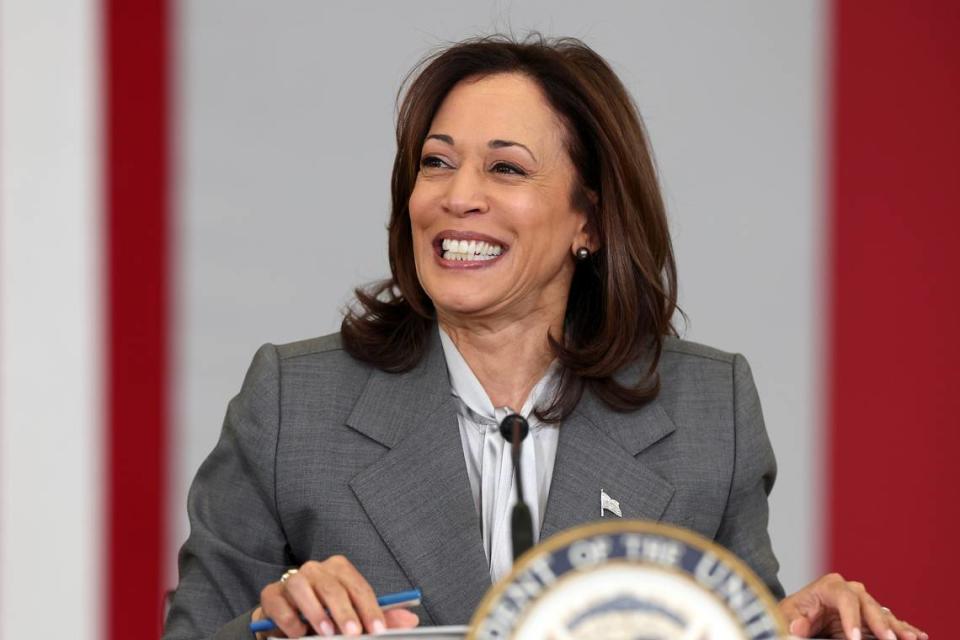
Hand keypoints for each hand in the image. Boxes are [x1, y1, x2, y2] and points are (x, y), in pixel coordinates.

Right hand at [251, 555, 419, 636]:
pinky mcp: (271, 595)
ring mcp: (291, 580)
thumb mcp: (353, 619)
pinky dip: (289, 618)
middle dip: (345, 612)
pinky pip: (279, 602)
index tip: (377, 630)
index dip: (370, 609)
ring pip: (303, 587)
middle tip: (353, 634)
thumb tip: (411, 620)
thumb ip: (379, 619)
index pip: (358, 586)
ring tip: (326, 633)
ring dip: (315, 612)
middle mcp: (315, 570)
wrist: (286, 625)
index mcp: (339, 570)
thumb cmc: (325, 618)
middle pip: (332, 586)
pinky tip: (298, 632)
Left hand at [779, 573, 926, 639]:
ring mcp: (864, 603)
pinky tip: (918, 636)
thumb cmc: (795, 613)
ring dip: (898, 627)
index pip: (844, 597)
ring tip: (912, 638)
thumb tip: (797, 626)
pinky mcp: (871, 616)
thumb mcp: (788, 614)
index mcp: (829, 586)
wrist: (801, 614)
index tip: (854, 638)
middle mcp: (850, 590)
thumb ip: (792, 619)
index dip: (851, 618)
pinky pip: (890, 622)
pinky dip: (903, 628)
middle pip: (868, 604)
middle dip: (880, 623)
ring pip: (883, 614)